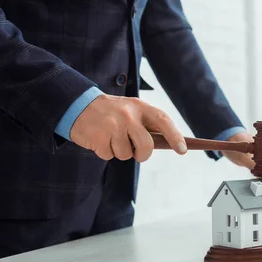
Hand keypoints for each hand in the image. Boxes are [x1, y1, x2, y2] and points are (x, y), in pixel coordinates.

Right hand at [71, 94, 186, 161]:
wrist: (78, 105)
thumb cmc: (112, 113)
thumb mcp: (131, 111)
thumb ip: (146, 125)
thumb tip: (168, 144)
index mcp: (139, 106)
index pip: (163, 120)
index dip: (175, 136)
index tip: (183, 150)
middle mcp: (128, 114)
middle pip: (146, 146)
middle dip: (143, 155)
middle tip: (137, 153)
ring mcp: (113, 125)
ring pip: (126, 155)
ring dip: (120, 152)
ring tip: (111, 138)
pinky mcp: (98, 137)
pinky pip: (109, 156)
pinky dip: (105, 152)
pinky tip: (100, 139)